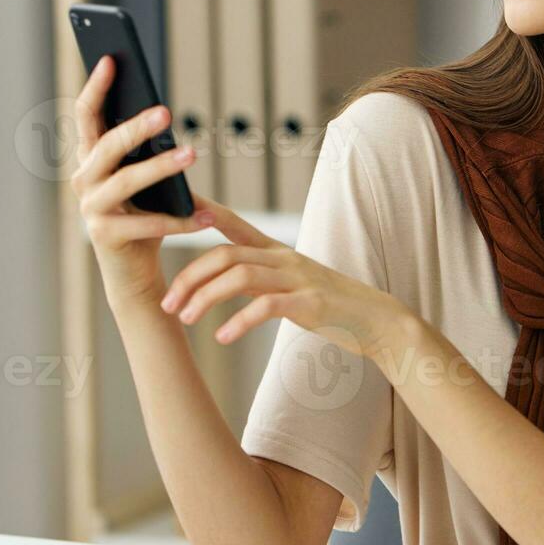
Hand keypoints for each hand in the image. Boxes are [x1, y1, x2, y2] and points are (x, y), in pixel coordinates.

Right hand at [71, 55, 217, 305]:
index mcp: (89, 159)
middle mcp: (82, 180)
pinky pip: (146, 224)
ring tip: (192, 155)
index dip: (95, 87)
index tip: (110, 59)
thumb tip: (162, 114)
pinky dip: (179, 220)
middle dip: (135, 126)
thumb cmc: (143, 215)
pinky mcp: (104, 236)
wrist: (131, 271)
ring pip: (125, 181)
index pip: (86, 116)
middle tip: (166, 111)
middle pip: (107, 146)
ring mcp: (90, 209)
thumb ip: (142, 150)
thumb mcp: (143, 179)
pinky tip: (205, 216)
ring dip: (161, 167)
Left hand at [158, 195, 416, 359]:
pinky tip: (222, 336)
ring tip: (185, 320)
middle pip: (225, 255)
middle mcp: (284, 259)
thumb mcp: (291, 283)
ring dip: (205, 298)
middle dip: (189, 277)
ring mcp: (298, 279)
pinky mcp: (309, 304)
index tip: (171, 208)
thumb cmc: (330, 304)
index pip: (232, 223)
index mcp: (276, 251)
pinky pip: (266, 307)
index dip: (202, 213)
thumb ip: (259, 276)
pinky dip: (239, 321)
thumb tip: (221, 278)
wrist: (376, 320)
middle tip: (167, 303)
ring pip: (240, 277)